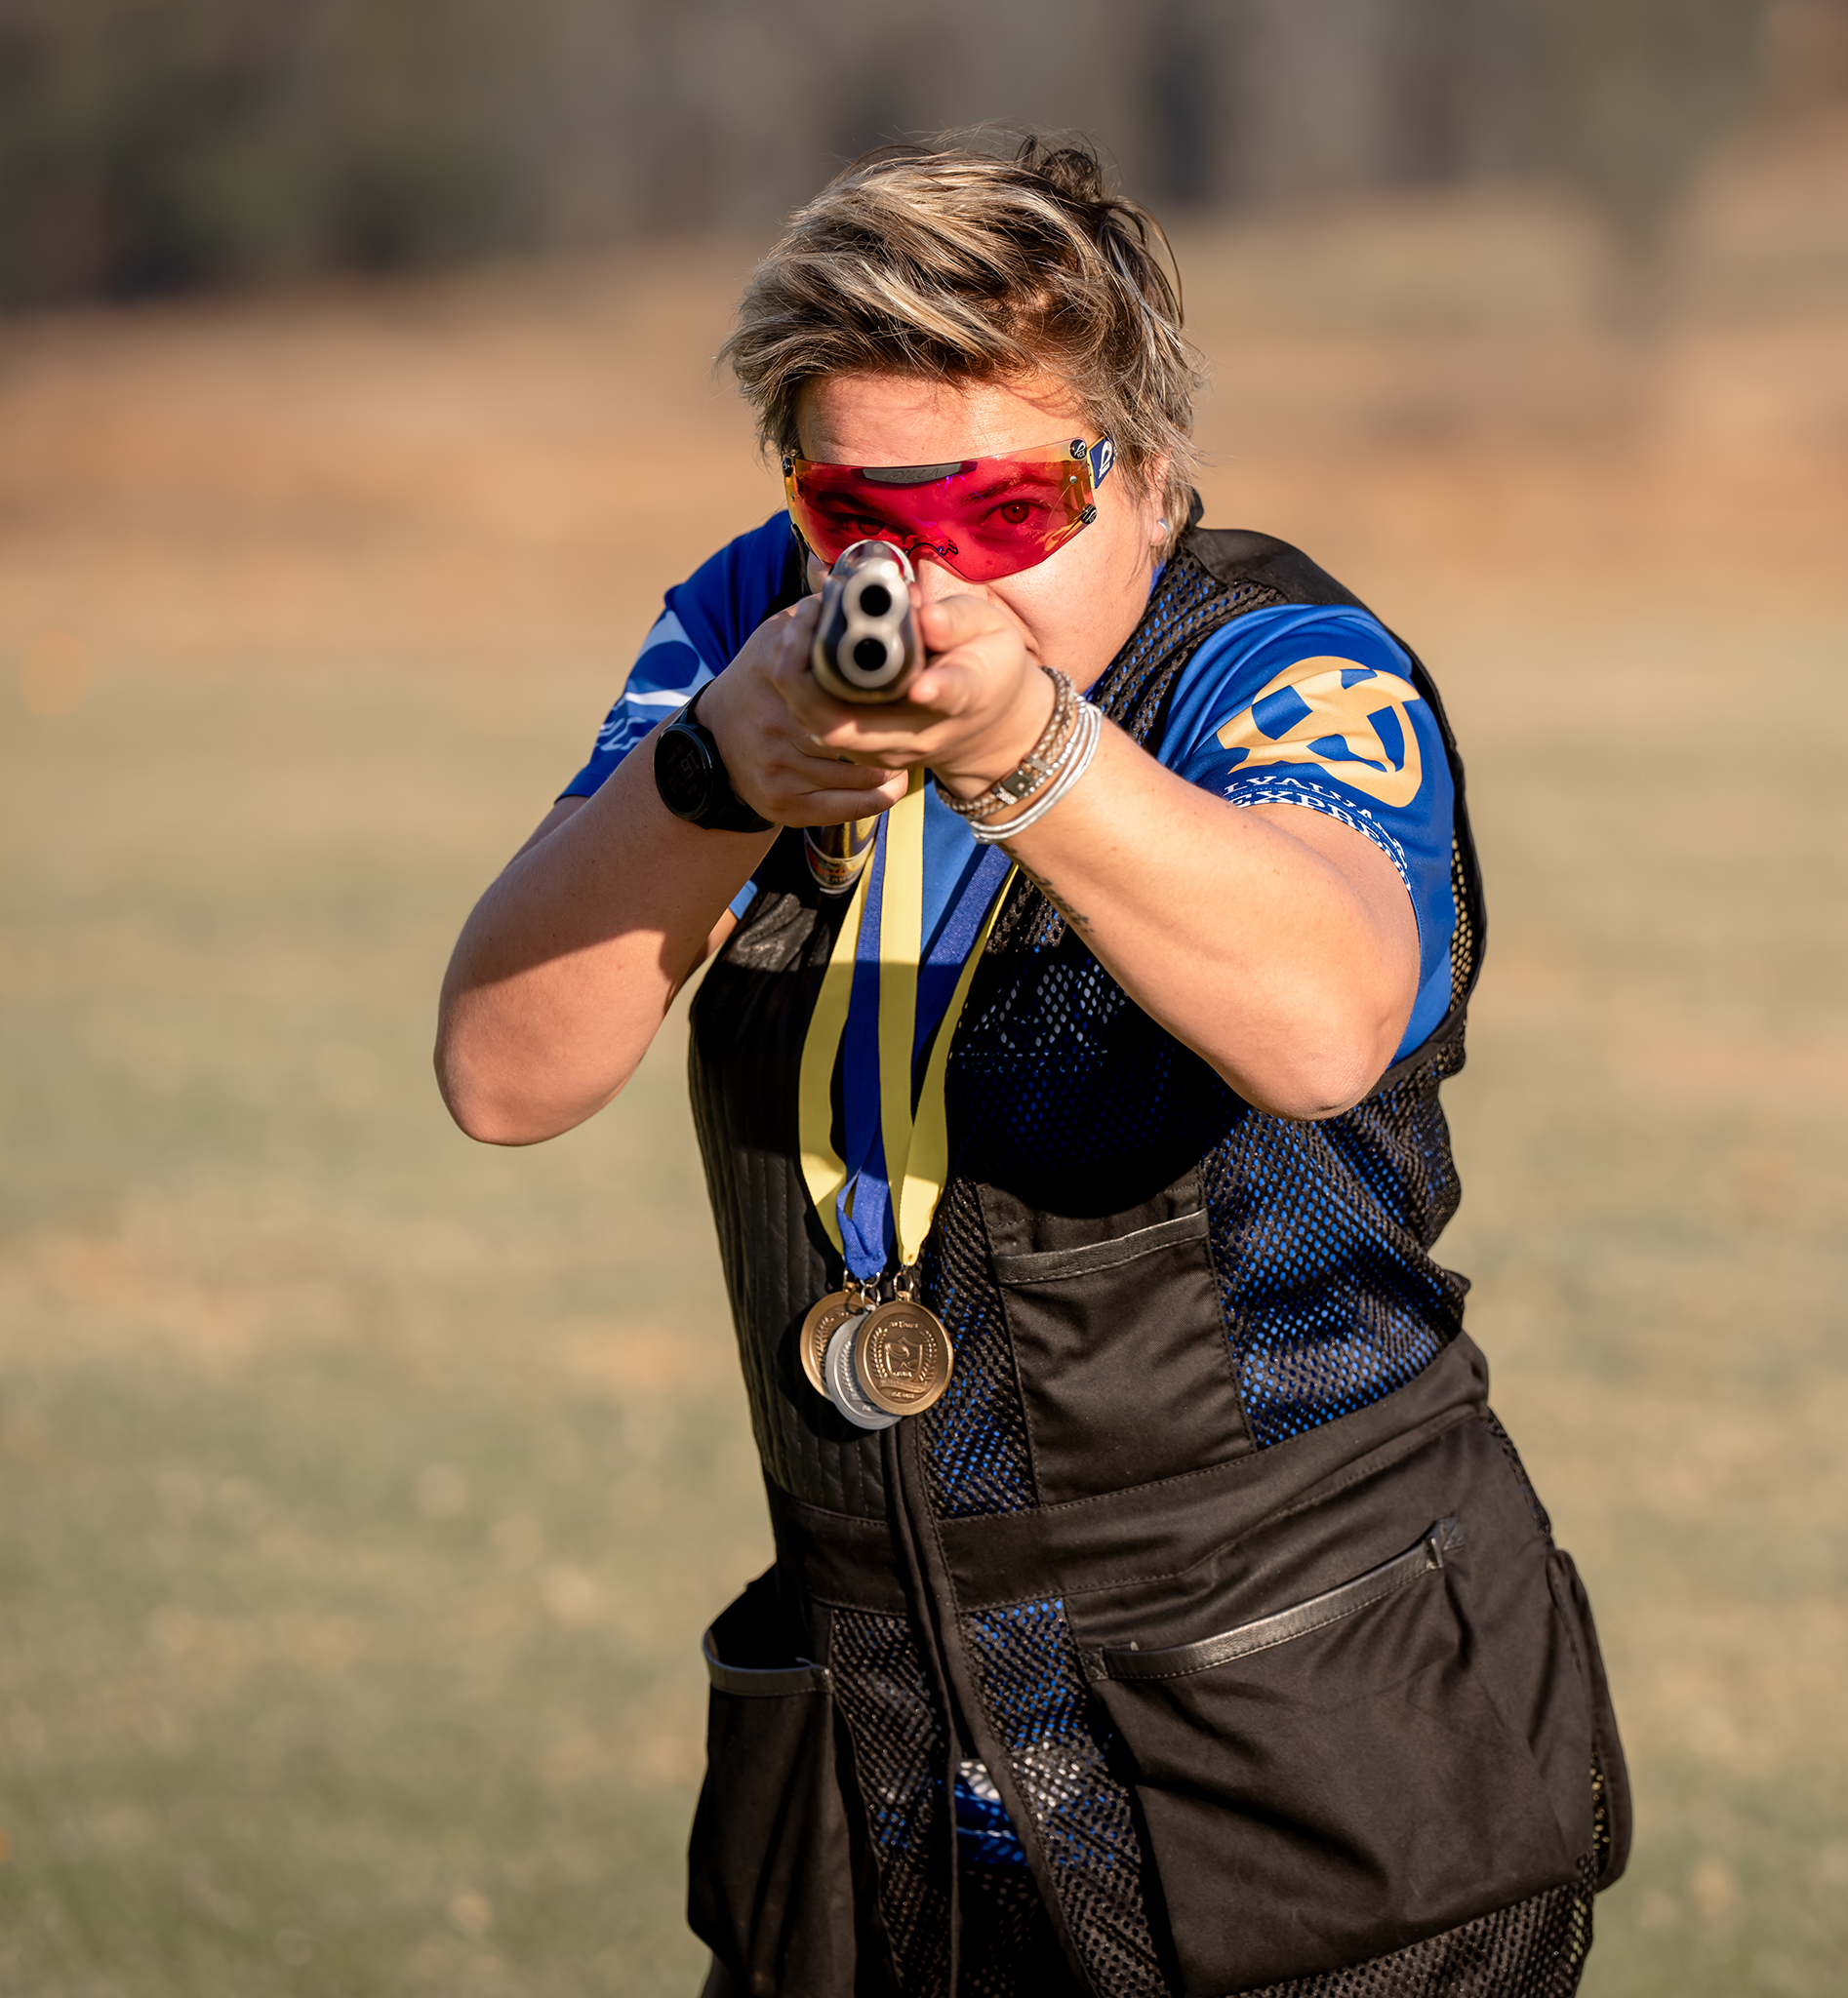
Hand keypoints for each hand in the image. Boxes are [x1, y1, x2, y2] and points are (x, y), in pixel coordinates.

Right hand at [697, 597, 910, 825]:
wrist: (713, 740)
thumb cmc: (760, 681)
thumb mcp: (776, 634)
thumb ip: (816, 613)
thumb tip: (863, 589)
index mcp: (771, 673)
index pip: (822, 671)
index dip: (868, 679)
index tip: (902, 680)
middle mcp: (773, 724)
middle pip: (854, 730)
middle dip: (892, 728)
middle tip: (918, 722)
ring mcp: (777, 769)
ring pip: (859, 772)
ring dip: (893, 763)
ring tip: (908, 749)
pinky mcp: (783, 806)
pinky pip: (849, 806)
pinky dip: (880, 796)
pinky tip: (894, 781)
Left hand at [772, 589, 1054, 800]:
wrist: (986, 729)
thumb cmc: (988, 667)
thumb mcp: (992, 632)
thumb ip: (959, 621)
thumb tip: (923, 616)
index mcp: (965, 697)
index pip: (950, 695)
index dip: (937, 689)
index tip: (922, 682)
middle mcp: (919, 734)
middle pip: (852, 723)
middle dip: (815, 670)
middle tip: (810, 612)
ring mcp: (886, 749)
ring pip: (823, 725)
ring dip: (799, 675)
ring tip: (803, 618)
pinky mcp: (864, 751)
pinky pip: (818, 721)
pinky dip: (802, 684)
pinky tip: (802, 641)